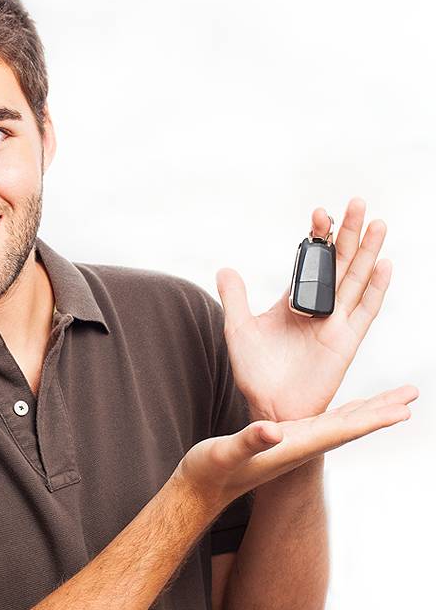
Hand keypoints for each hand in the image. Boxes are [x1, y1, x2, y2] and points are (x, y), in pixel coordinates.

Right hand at [169, 384, 417, 520]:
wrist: (201, 489)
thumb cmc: (210, 473)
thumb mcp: (222, 454)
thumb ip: (247, 442)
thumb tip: (273, 431)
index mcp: (291, 448)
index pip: (340, 432)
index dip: (371, 420)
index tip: (402, 410)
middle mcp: (299, 446)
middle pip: (350, 427)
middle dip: (382, 411)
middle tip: (412, 395)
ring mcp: (294, 444)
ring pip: (341, 424)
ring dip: (370, 410)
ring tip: (396, 399)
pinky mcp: (285, 439)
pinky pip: (324, 422)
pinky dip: (346, 411)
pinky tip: (354, 407)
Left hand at [216, 197, 390, 420]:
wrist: (268, 406)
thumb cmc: (254, 372)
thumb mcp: (239, 329)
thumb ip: (235, 299)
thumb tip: (225, 268)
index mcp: (294, 302)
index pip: (310, 262)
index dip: (316, 238)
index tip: (318, 213)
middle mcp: (318, 308)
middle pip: (338, 264)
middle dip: (347, 234)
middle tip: (356, 203)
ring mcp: (335, 323)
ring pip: (356, 280)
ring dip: (367, 252)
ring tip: (376, 223)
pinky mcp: (346, 342)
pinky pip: (365, 311)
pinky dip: (375, 288)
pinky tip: (383, 264)